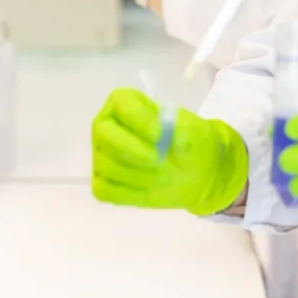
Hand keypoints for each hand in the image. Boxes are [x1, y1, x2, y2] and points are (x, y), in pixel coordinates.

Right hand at [91, 88, 248, 214]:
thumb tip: (170, 139)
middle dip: (131, 150)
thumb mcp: (194, 131)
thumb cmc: (189, 141)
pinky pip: (104, 190)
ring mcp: (102, 155)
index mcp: (126, 104)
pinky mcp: (104, 183)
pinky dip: (127, 193)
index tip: (159, 134)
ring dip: (137, 175)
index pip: (121, 104)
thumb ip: (183, 131)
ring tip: (163, 176)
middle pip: (104, 135)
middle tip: (157, 159)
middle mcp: (107, 126)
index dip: (137, 119)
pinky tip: (147, 190)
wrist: (194, 170)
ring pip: (105, 165)